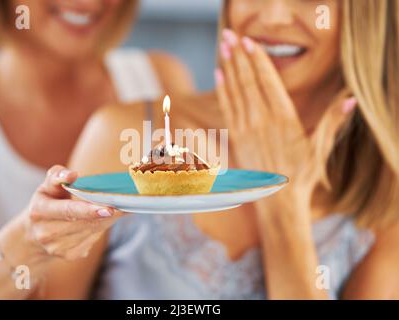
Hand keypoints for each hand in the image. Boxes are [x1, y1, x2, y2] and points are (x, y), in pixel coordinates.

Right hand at [22, 165, 123, 259]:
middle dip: (107, 213)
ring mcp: (57, 247)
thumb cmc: (47, 201)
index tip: (109, 209)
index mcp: (39, 212)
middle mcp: (46, 233)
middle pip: (84, 222)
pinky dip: (103, 227)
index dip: (89, 210)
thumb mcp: (47, 186)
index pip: (68, 211)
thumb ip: (58, 176)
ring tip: (120, 207)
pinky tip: (105, 218)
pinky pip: (93, 239)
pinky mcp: (70, 255)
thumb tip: (72, 174)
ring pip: (92, 231)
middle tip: (126, 203)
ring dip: (108, 219)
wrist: (34, 233)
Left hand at [215, 29, 356, 212]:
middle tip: (231, 34)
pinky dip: (223, 90)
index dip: (258, 60)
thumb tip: (348, 100)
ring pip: (236, 92)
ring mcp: (246, 129)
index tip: (250, 42)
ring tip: (223, 46)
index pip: (268, 82)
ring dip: (229, 67)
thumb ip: (332, 123)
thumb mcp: (320, 149)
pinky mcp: (236, 138)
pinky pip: (227, 108)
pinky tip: (219, 74)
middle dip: (239, 56)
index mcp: (284, 119)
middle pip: (249, 81)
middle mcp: (262, 121)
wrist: (278, 201)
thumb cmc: (302, 175)